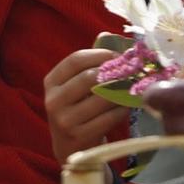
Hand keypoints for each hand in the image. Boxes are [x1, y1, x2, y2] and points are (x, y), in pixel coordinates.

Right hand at [43, 48, 128, 162]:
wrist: (71, 147)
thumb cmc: (78, 108)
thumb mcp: (74, 86)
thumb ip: (88, 62)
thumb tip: (106, 35)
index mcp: (51, 82)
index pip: (75, 60)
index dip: (100, 54)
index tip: (118, 56)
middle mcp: (54, 100)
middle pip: (89, 77)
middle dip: (114, 72)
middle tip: (131, 72)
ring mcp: (65, 120)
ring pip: (102, 98)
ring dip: (122, 91)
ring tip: (132, 88)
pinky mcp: (80, 136)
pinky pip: (109, 117)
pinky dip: (122, 109)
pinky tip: (127, 106)